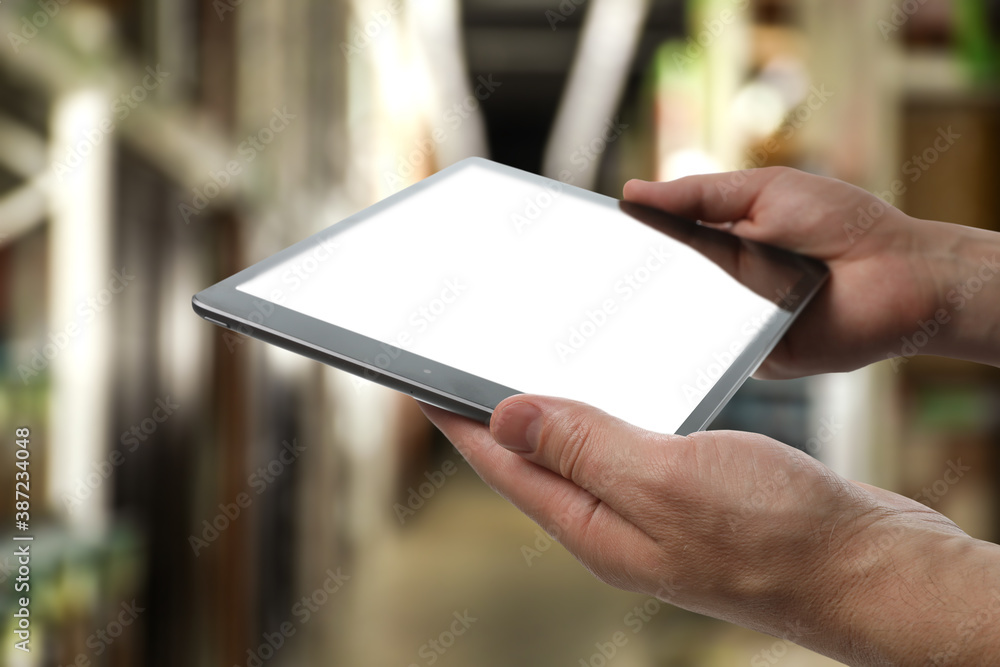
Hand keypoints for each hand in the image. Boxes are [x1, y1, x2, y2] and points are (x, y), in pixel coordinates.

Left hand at [420, 395, 999, 665]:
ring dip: (548, 413)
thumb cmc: (778, 534)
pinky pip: (626, 450)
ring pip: (580, 454)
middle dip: (492, 416)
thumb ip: (586, 447)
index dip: (459, 421)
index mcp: (596, 525)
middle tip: (460, 369)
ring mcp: (652, 514)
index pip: (505, 465)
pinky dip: (606, 416)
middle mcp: (614, 523)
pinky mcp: (690, 497)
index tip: (418, 382)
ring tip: (522, 371)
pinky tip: (613, 395)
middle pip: (532, 463)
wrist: (869, 567)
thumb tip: (507, 415)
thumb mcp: (668, 481)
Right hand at [623, 167, 999, 376]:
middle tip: (586, 281)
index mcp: (721, 243)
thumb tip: (633, 192)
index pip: (661, 245)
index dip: (627, 243)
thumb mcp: (764, 192)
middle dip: (629, 283)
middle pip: (662, 288)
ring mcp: (735, 325)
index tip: (587, 239)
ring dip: (655, 316)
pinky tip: (670, 337)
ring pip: (681, 324)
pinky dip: (696, 347)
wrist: (900, 275)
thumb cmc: (841, 223)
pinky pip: (714, 356)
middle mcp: (722, 286)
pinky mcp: (753, 358)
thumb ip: (699, 196)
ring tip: (612, 311)